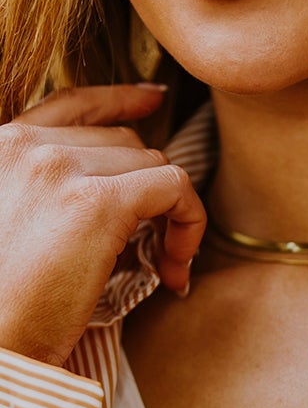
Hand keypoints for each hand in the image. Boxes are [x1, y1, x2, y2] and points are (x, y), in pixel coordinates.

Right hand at [0, 83, 206, 368]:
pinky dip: (188, 223)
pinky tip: (173, 269)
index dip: (119, 99)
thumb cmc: (2, 308)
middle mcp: (25, 147)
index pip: (71, 105)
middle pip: (123, 142)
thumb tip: (115, 197)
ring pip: (151, 163)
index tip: (153, 98)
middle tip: (154, 248)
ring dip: (171, 213)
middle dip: (149, 191)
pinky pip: (174, 188)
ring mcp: (59, 168)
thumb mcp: (12, 229)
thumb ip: (45, 196)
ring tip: (161, 267)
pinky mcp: (96, 202)